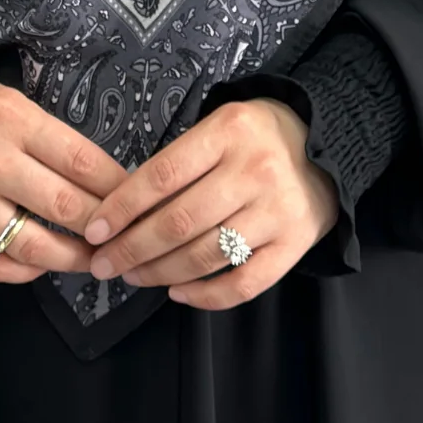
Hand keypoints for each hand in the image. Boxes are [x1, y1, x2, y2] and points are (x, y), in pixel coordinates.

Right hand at [0, 71, 128, 282]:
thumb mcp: (12, 102)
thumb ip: (51, 137)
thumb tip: (105, 179)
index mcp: (13, 119)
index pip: (80, 159)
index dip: (116, 185)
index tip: (136, 199)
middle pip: (64, 205)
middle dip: (103, 226)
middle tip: (124, 236)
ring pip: (34, 245)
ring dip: (73, 258)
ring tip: (93, 259)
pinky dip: (27, 271)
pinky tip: (44, 264)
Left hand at [81, 97, 339, 308]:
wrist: (327, 143)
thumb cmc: (256, 136)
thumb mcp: (219, 125)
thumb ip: (180, 161)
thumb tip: (124, 210)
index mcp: (228, 132)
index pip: (163, 175)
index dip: (123, 207)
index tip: (95, 229)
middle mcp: (254, 171)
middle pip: (180, 221)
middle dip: (133, 247)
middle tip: (104, 263)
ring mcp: (277, 211)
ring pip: (206, 255)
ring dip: (160, 271)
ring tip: (133, 275)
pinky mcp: (295, 245)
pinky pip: (244, 283)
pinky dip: (206, 296)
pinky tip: (178, 292)